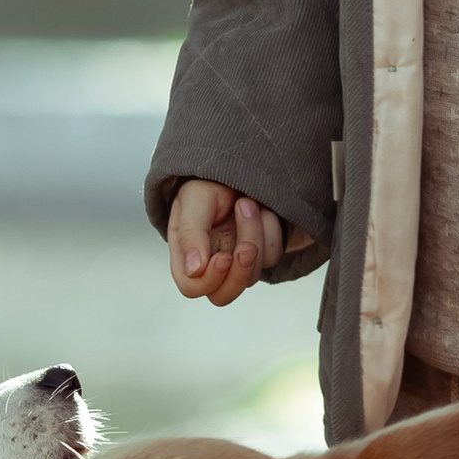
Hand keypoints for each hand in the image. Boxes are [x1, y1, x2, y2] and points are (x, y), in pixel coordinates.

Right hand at [168, 180, 283, 305]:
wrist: (242, 163)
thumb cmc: (210, 180)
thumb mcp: (194, 198)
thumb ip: (190, 233)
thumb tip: (194, 269)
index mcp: (186, 251)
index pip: (192, 287)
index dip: (209, 279)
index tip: (223, 256)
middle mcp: (211, 260)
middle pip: (224, 294)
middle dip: (240, 271)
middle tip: (247, 245)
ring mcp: (237, 258)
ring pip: (252, 274)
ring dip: (255, 236)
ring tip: (247, 204)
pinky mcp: (261, 252)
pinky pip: (273, 256)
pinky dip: (271, 231)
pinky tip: (261, 211)